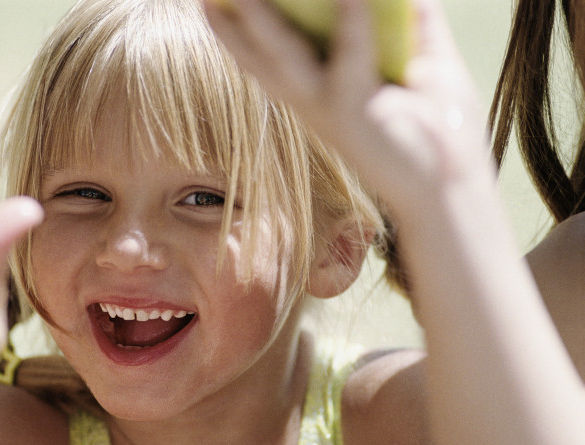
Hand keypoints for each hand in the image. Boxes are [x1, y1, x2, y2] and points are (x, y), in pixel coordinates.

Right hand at [203, 0, 494, 217]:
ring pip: (282, 54)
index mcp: (314, 91)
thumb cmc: (438, 130)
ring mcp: (327, 108)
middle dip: (230, 16)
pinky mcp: (356, 114)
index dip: (232, 26)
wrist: (451, 189)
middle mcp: (309, 100)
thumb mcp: (426, 64)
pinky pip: (350, 58)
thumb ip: (416, 21)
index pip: (261, 53)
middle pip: (256, 50)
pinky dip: (351, 21)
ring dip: (260, 16)